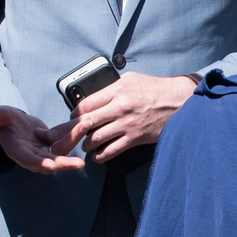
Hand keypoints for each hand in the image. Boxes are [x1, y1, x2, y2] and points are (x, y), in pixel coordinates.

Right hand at [0, 105, 80, 173]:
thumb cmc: (1, 121)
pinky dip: (74, 131)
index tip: (52, 166)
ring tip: (85, 124)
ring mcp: (44, 152)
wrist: (11, 123)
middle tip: (79, 164)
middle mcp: (33, 156)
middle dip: (65, 163)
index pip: (30, 161)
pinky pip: (65, 139)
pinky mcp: (52, 144)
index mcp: (18, 152)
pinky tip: (83, 121)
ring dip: (73, 138)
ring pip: (62, 149)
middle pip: (51, 163)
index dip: (41, 163)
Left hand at [69, 72, 195, 160]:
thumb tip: (93, 100)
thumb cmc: (156, 89)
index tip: (71, 120)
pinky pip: (111, 150)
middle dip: (66, 135)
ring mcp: (127, 124)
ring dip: (86, 145)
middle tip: (56, 144)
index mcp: (117, 90)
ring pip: (95, 139)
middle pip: (84, 123)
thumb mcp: (132, 80)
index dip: (73, 115)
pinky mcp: (135, 138)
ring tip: (86, 146)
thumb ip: (111, 90)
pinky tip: (98, 156)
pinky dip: (100, 156)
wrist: (180, 101)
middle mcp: (120, 106)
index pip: (85, 105)